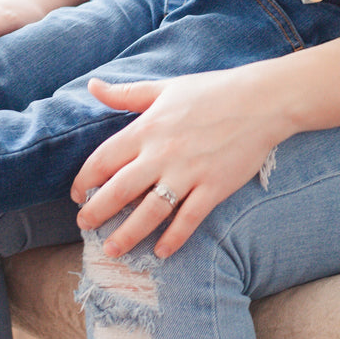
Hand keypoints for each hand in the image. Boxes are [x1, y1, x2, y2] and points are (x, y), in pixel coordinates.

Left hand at [72, 68, 286, 256]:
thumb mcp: (165, 88)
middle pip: (119, 190)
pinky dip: (174, 238)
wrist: (262, 100)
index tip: (76, 194)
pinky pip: (189, 219)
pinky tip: (161, 252)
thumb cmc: (212, 91)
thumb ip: (126, 94)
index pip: (104, 159)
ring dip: (128, 234)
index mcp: (147, 128)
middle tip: (85, 226)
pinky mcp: (214, 188)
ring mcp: (189, 173)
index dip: (85, 179)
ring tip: (113, 249)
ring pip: (150, 212)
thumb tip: (91, 87)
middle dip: (97, 212)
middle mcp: (163, 153)